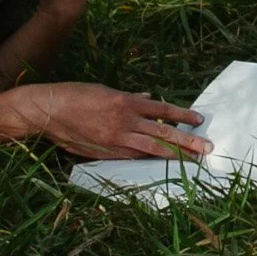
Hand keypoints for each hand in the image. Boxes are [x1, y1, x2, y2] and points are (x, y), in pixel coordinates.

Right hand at [21, 82, 209, 160]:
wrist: (49, 110)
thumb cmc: (77, 95)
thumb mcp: (108, 90)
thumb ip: (131, 97)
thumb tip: (150, 98)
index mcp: (127, 102)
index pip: (164, 110)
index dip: (183, 116)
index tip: (199, 121)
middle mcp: (125, 121)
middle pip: (164, 133)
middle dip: (187, 142)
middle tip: (207, 148)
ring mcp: (115, 139)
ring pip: (150, 149)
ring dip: (173, 156)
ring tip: (191, 161)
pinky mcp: (104, 153)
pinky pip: (130, 157)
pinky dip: (146, 160)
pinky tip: (160, 164)